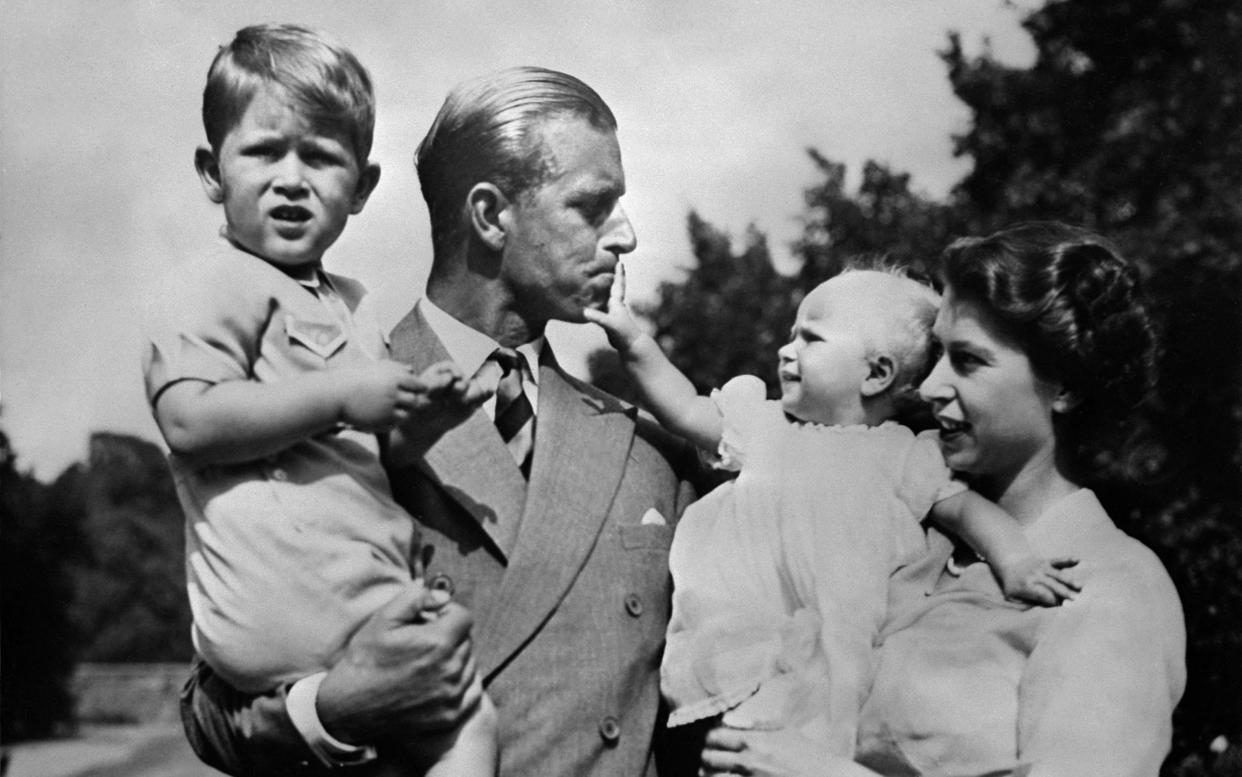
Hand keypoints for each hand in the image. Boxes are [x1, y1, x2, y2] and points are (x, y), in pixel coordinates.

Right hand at [315, 582, 480, 744]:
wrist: (349, 708)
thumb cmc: (365, 660)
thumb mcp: (383, 619)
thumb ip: (416, 598)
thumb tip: (443, 596)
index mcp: (437, 643)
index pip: (464, 617)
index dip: (447, 614)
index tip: (431, 621)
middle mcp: (451, 670)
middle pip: (467, 641)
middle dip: (450, 636)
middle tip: (423, 643)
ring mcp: (452, 696)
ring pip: (470, 665)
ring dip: (455, 660)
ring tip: (427, 663)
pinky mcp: (450, 716)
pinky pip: (471, 692)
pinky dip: (460, 684)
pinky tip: (437, 682)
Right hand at [337, 361, 427, 431]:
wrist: (334, 394)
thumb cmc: (354, 377)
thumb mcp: (375, 367)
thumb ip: (396, 367)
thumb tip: (412, 369)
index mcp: (394, 377)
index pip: (419, 385)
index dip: (418, 389)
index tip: (412, 390)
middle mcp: (393, 392)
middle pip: (415, 401)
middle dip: (410, 402)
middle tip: (401, 401)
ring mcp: (387, 408)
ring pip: (406, 415)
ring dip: (401, 413)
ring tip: (389, 409)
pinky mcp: (380, 421)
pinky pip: (394, 424)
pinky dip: (391, 421)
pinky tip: (381, 416)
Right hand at [582, 262, 643, 350]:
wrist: (630, 345)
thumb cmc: (623, 333)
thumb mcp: (610, 324)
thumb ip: (598, 318)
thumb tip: (584, 311)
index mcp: (617, 303)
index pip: (618, 285)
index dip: (619, 273)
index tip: (620, 261)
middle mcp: (616, 305)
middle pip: (614, 287)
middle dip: (612, 276)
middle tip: (610, 265)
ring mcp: (613, 312)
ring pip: (608, 296)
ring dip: (605, 288)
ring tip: (598, 279)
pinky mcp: (609, 319)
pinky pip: (602, 306)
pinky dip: (598, 301)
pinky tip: (593, 301)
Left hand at [701, 723, 849, 776]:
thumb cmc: (810, 757)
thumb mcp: (787, 733)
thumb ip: (759, 724)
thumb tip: (732, 719)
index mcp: (754, 740)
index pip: (715, 736)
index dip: (711, 739)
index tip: (713, 743)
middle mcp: (748, 760)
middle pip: (709, 758)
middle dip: (707, 759)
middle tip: (710, 761)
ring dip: (711, 776)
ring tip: (713, 774)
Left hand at [997, 556, 1080, 605]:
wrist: (1007, 564)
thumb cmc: (1012, 586)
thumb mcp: (1012, 598)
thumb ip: (1025, 605)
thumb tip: (1040, 612)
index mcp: (1026, 585)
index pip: (1044, 595)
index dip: (1053, 602)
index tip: (1063, 608)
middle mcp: (1035, 575)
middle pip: (1053, 586)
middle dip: (1065, 593)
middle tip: (1077, 600)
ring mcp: (1041, 567)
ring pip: (1058, 575)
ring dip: (1069, 581)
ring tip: (1080, 587)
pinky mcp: (1046, 561)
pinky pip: (1058, 560)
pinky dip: (1067, 560)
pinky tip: (1077, 560)